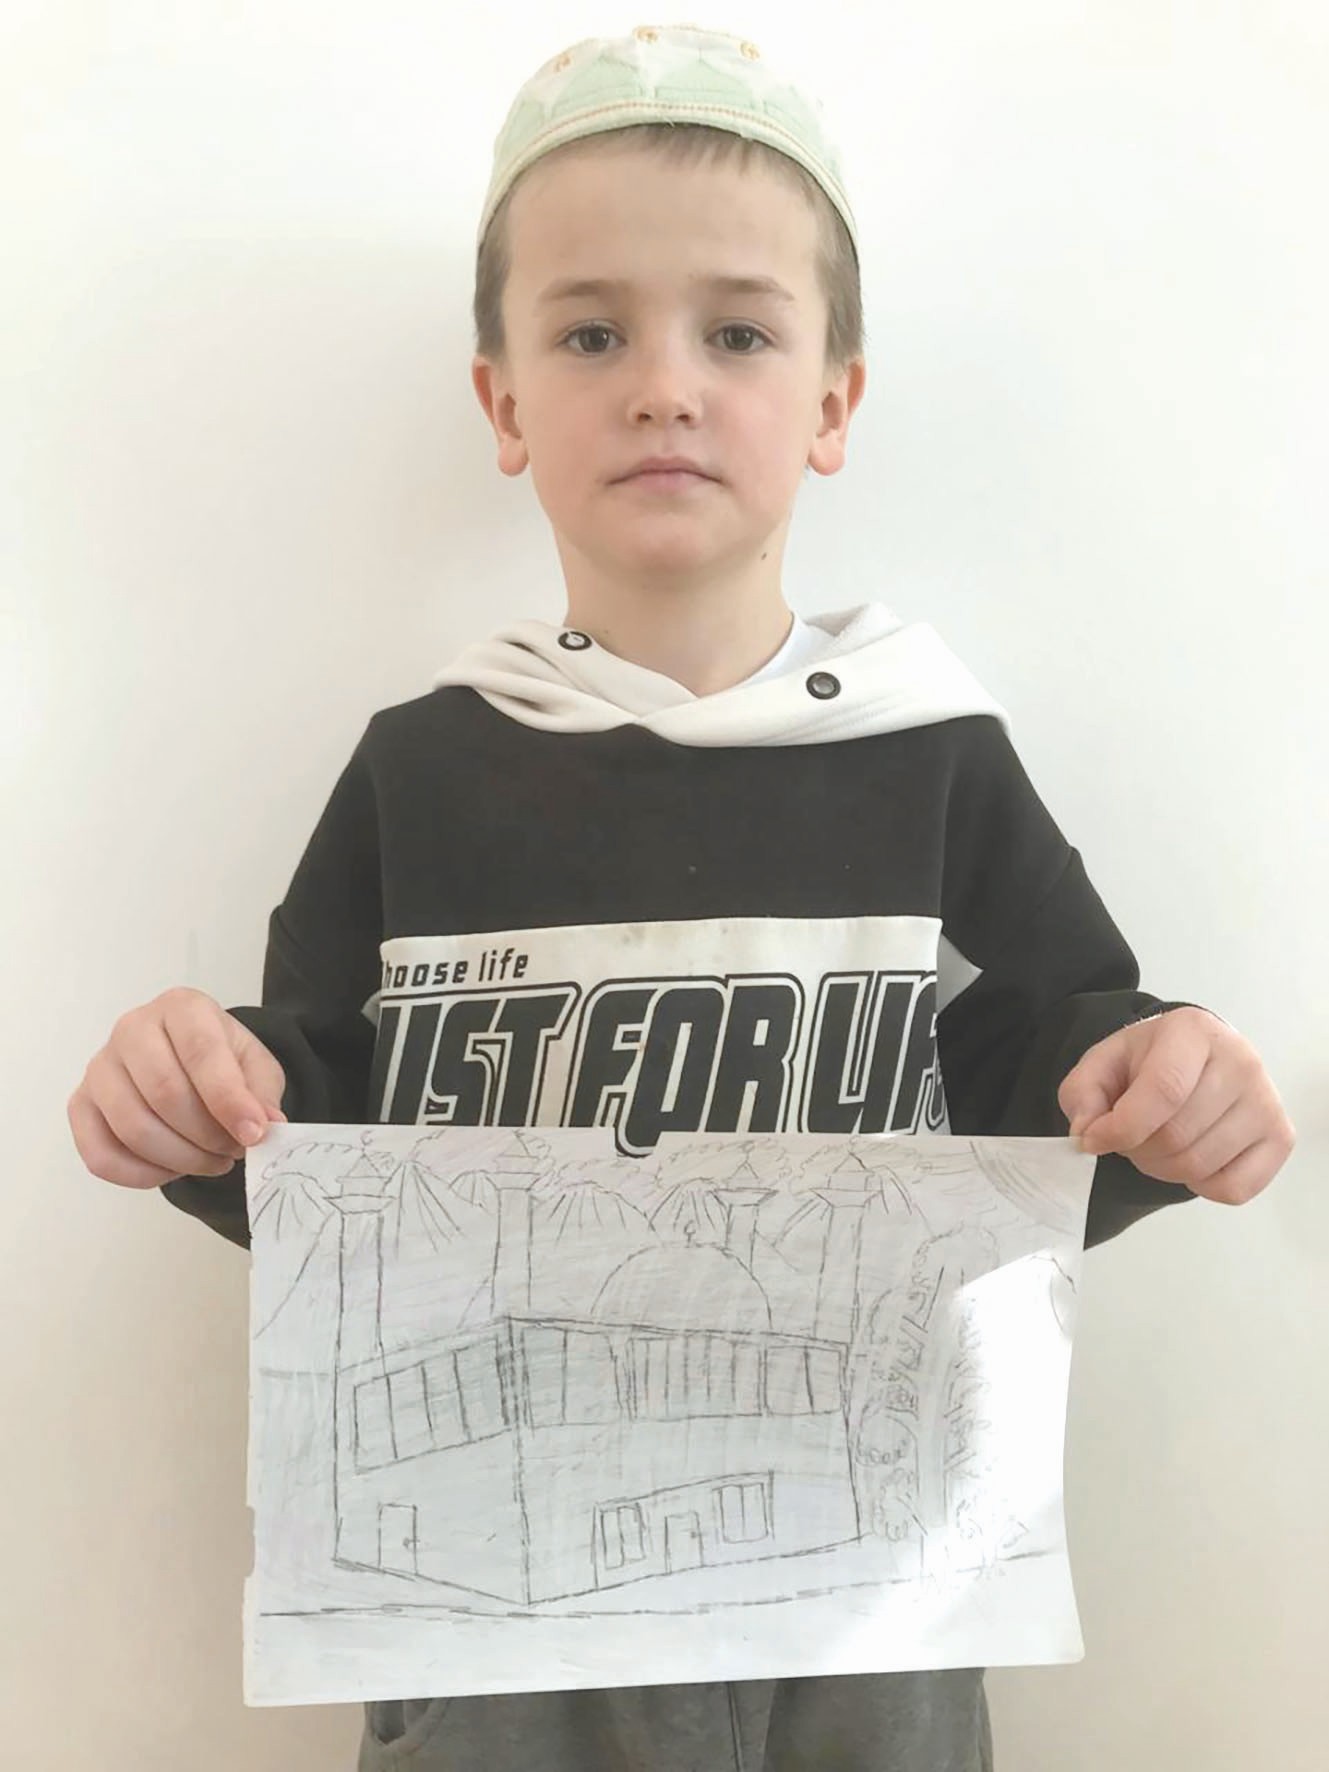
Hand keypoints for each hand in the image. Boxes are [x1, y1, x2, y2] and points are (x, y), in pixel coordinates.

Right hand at [68, 986, 287, 1189]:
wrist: (189, 1061)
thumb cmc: (223, 1061)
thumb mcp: (256, 1067)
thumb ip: (262, 1092)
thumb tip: (266, 1124)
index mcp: (181, 1007)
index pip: (201, 1052)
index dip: (228, 1099)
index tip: (254, 1134)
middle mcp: (132, 1028)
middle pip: (164, 1092)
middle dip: (206, 1134)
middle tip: (234, 1151)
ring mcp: (99, 1067)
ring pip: (133, 1127)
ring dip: (180, 1158)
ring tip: (211, 1160)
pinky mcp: (80, 1105)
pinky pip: (100, 1155)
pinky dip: (141, 1175)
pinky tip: (173, 1171)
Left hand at [1057, 1007, 1295, 1204]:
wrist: (1193, 1061)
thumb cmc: (1146, 1062)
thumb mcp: (1102, 1064)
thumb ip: (1083, 1094)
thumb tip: (1087, 1133)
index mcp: (1192, 1031)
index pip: (1163, 1090)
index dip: (1123, 1127)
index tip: (1094, 1141)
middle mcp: (1241, 1061)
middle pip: (1178, 1135)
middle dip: (1138, 1150)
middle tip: (1130, 1138)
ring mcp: (1267, 1100)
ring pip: (1200, 1165)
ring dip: (1163, 1169)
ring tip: (1157, 1144)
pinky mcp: (1280, 1136)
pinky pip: (1233, 1188)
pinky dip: (1200, 1186)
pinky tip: (1191, 1157)